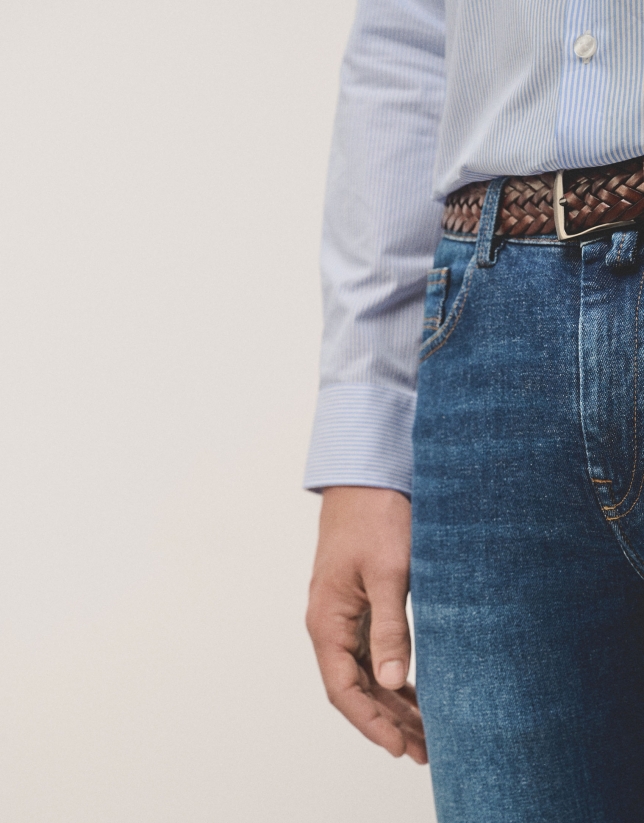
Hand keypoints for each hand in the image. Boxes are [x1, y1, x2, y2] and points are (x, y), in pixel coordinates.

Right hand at [306, 486, 426, 763]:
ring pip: (364, 672)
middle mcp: (329, 623)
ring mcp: (342, 614)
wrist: (366, 477)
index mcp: (327, 620)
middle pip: (354, 687)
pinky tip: (413, 691)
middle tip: (425, 749)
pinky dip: (391, 676)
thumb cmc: (375, 518)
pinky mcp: (358, 603)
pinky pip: (370, 651)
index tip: (401, 747)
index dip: (371, 723)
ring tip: (424, 732)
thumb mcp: (388, 574)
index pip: (343, 689)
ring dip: (390, 702)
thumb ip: (390, 629)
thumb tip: (391, 683)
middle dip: (387, 721)